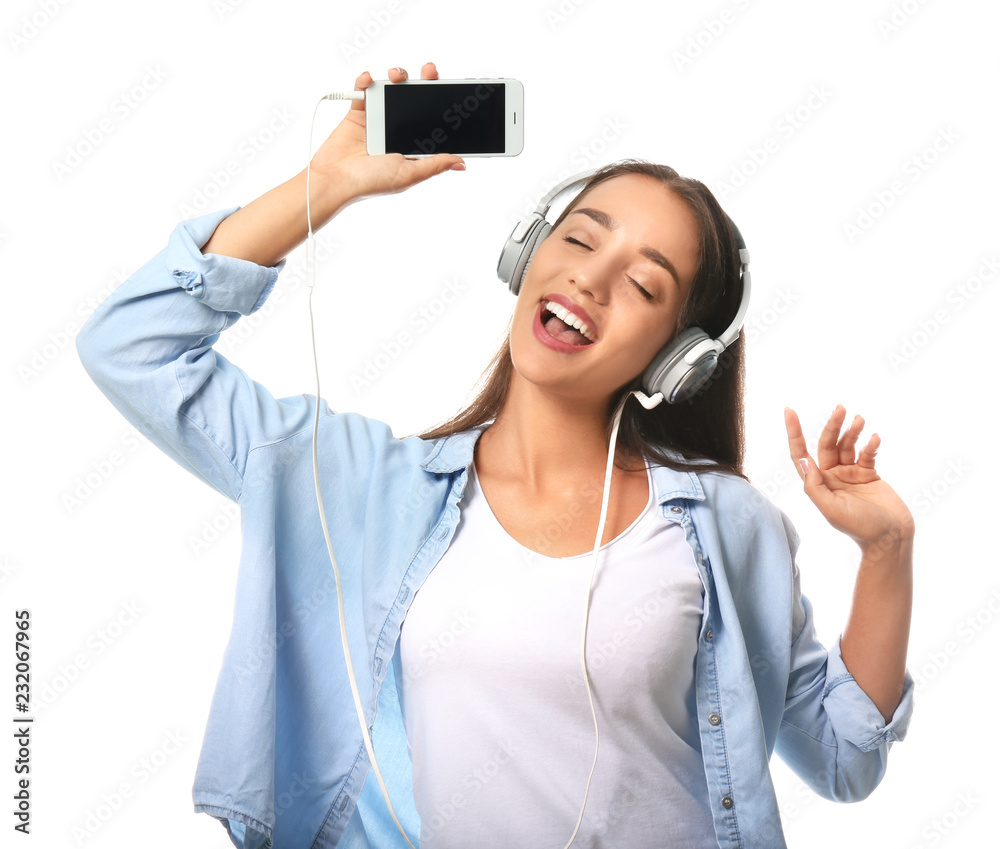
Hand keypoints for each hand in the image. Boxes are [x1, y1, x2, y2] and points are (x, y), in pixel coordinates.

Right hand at [309, 62, 465, 202]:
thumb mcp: (409, 174)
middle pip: (415, 98)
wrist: (335, 180)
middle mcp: (397, 130)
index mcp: (412, 145)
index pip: (433, 120)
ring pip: (392, 90)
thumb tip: (461, 162)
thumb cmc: (371, 182)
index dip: (442, 104)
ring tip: (396, 76)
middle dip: (424, 82)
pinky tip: (369, 80)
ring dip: (396, 77)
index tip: (451, 90)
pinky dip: (365, 81)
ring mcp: (378, 119)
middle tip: (429, 72)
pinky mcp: (358, 112)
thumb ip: (435, 165)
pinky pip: (364, 90)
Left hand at [784, 405, 914, 556]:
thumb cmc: (861, 528)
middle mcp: (831, 477)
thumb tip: (803, 462)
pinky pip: (867, 454)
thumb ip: (815, 487)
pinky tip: (874, 438)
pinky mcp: (869, 474)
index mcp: (818, 484)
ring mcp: (850, 474)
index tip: (789, 411)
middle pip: (827, 444)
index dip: (794, 433)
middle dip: (832, 426)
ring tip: (859, 419)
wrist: (891, 538)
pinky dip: (870, 445)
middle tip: (840, 409)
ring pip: (847, 446)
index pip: (801, 454)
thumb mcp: (832, 509)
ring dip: (852, 431)